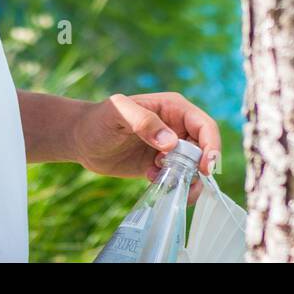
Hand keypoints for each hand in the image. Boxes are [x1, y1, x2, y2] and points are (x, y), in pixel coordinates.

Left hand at [71, 92, 222, 203]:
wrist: (81, 140)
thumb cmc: (99, 119)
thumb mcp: (118, 113)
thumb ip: (144, 121)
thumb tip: (171, 142)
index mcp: (172, 108)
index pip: (204, 125)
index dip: (211, 145)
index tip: (205, 167)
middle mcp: (176, 127)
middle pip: (203, 149)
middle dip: (198, 168)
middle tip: (180, 180)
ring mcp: (169, 147)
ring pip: (193, 167)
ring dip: (187, 180)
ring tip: (165, 184)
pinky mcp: (160, 165)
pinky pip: (178, 178)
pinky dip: (173, 185)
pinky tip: (150, 180)